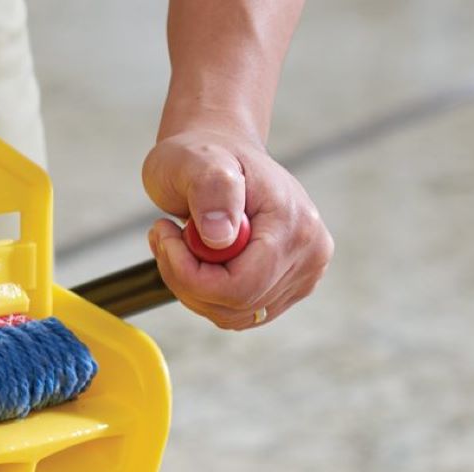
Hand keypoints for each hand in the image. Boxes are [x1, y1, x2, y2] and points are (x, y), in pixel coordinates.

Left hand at [142, 128, 333, 329]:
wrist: (220, 155)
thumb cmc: (203, 154)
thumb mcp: (196, 160)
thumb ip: (211, 191)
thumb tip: (220, 237)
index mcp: (296, 224)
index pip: (240, 286)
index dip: (190, 275)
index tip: (163, 235)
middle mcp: (310, 254)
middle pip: (236, 305)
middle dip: (187, 279)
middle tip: (167, 238)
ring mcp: (303, 274)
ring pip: (233, 315)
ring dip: (193, 287)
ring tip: (180, 242)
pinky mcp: (287, 288)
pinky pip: (236, 313)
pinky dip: (206, 294)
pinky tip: (196, 259)